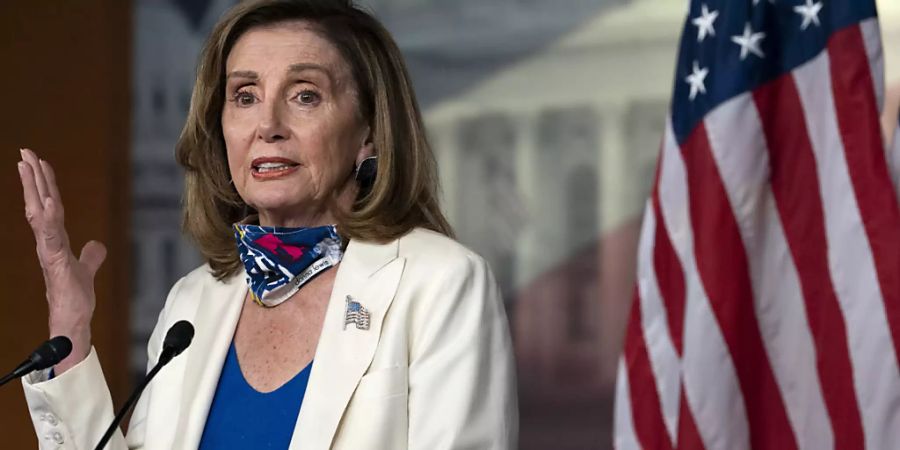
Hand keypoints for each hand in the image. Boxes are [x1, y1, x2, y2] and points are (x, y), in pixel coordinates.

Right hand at [18, 148, 106, 373]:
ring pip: (39, 214)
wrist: (72, 321)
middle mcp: (47, 242)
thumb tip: (96, 245)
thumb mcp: (86, 270)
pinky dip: (50, 218)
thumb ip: (90, 256)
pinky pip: (50, 235)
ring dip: (35, 190)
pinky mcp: (54, 262)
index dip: (44, 184)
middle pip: (38, 203)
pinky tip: (49, 201)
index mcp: (54, 240)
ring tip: (30, 166)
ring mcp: (48, 251)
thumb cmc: (74, 298)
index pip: (49, 206)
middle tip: (24, 152)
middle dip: (31, 178)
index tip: (39, 162)